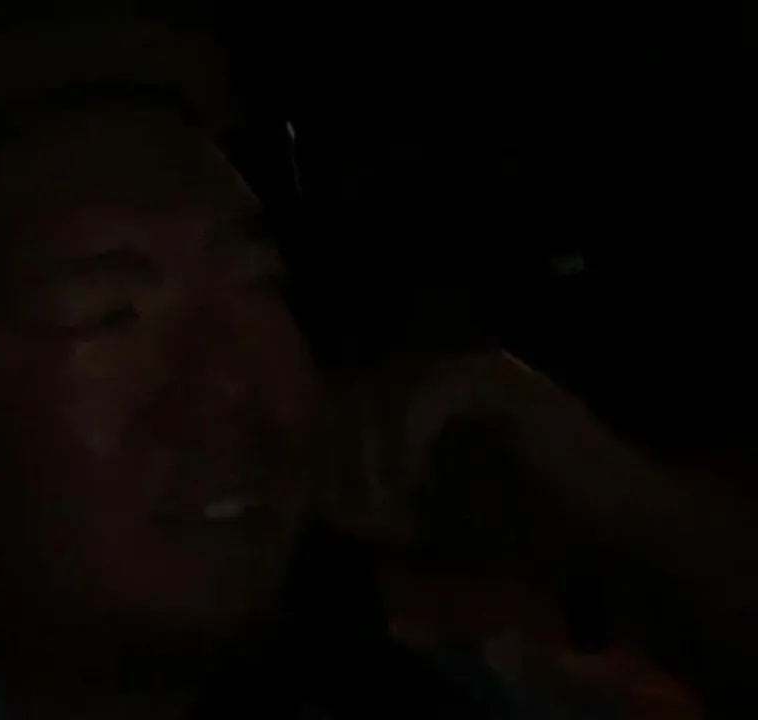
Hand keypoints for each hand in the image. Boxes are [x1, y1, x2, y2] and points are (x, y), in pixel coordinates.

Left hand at [319, 348, 674, 572]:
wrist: (610, 532)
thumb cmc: (526, 531)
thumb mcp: (429, 520)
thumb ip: (378, 503)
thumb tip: (318, 500)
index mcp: (427, 405)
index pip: (353, 405)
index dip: (327, 447)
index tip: (318, 497)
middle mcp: (446, 376)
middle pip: (360, 390)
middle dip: (339, 450)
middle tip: (340, 503)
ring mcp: (473, 371)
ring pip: (387, 388)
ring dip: (370, 449)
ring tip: (378, 499)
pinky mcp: (497, 380)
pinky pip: (425, 394)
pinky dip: (406, 438)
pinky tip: (409, 480)